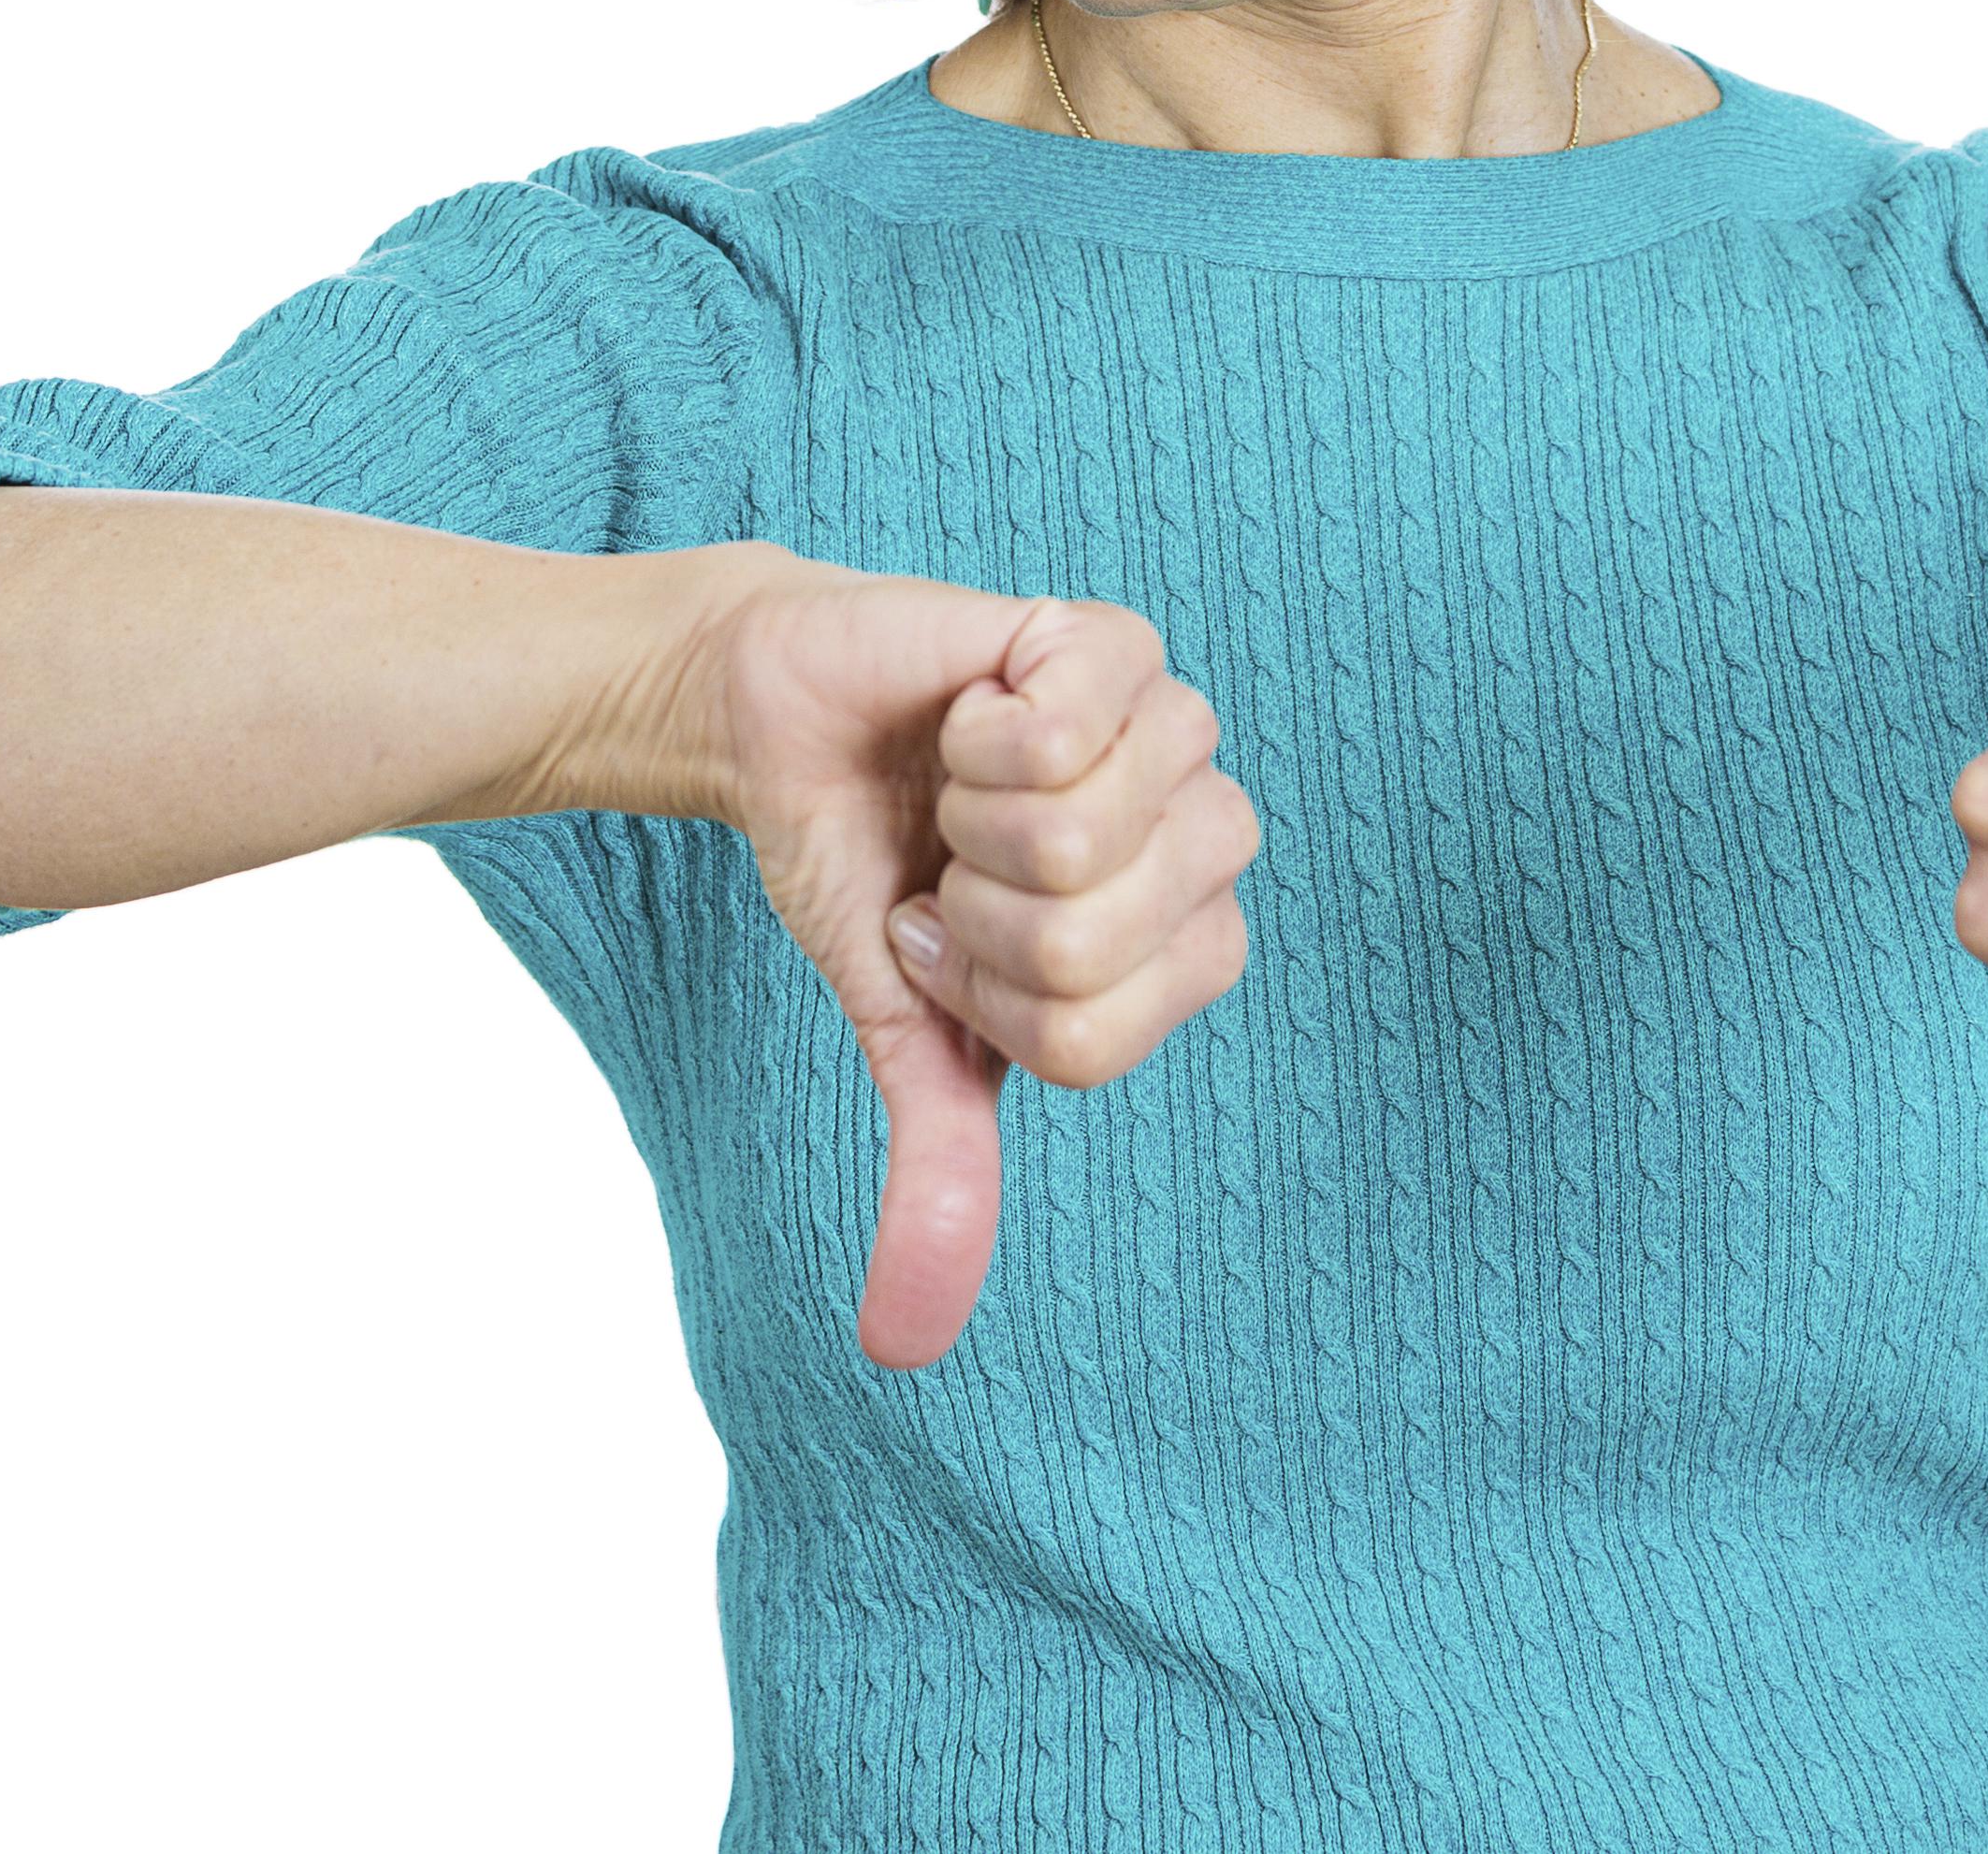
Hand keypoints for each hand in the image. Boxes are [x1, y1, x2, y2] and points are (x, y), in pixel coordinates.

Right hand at [654, 548, 1259, 1372]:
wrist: (785, 725)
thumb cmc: (872, 867)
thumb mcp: (909, 1031)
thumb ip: (940, 1166)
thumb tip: (904, 1343)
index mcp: (1181, 940)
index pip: (1105, 1033)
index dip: (993, 1003)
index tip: (950, 950)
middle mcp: (1202, 834)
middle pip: (1096, 940)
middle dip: (975, 918)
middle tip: (952, 865)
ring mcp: (1171, 729)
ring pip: (1078, 837)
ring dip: (970, 825)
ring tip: (959, 790)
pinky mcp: (1112, 643)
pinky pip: (1064, 729)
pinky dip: (980, 737)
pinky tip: (976, 710)